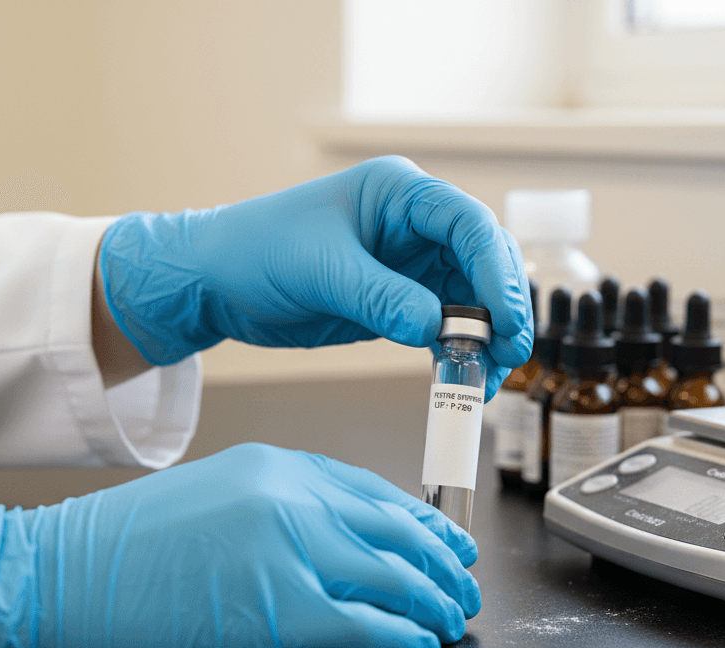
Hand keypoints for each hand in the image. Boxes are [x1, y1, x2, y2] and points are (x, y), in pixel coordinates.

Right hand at [0, 443, 480, 647]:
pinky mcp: (281, 610)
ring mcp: (289, 550)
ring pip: (396, 577)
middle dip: (444, 565)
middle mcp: (291, 498)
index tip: (445, 543)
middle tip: (463, 587)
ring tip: (451, 623)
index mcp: (275, 466)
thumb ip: (277, 510)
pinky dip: (404, 639)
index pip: (373, 491)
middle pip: (399, 532)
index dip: (421, 523)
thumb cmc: (116, 549)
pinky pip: (369, 625)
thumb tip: (337, 545)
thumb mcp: (210, 499)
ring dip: (435, 605)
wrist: (52, 578)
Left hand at [98, 155, 532, 399]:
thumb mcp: (320, 271)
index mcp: (399, 194)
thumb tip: (436, 329)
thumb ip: (381, 298)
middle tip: (509, 353)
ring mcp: (409, 265)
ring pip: (471, 299)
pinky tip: (462, 378)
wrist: (215, 282)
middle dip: (502, 307)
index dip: (496, 270)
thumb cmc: (256, 250)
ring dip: (486, 338)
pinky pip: (443, 327)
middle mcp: (413, 226)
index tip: (507, 316)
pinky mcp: (397, 302)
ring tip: (489, 376)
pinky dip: (456, 353)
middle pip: (483, 262)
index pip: (468, 224)